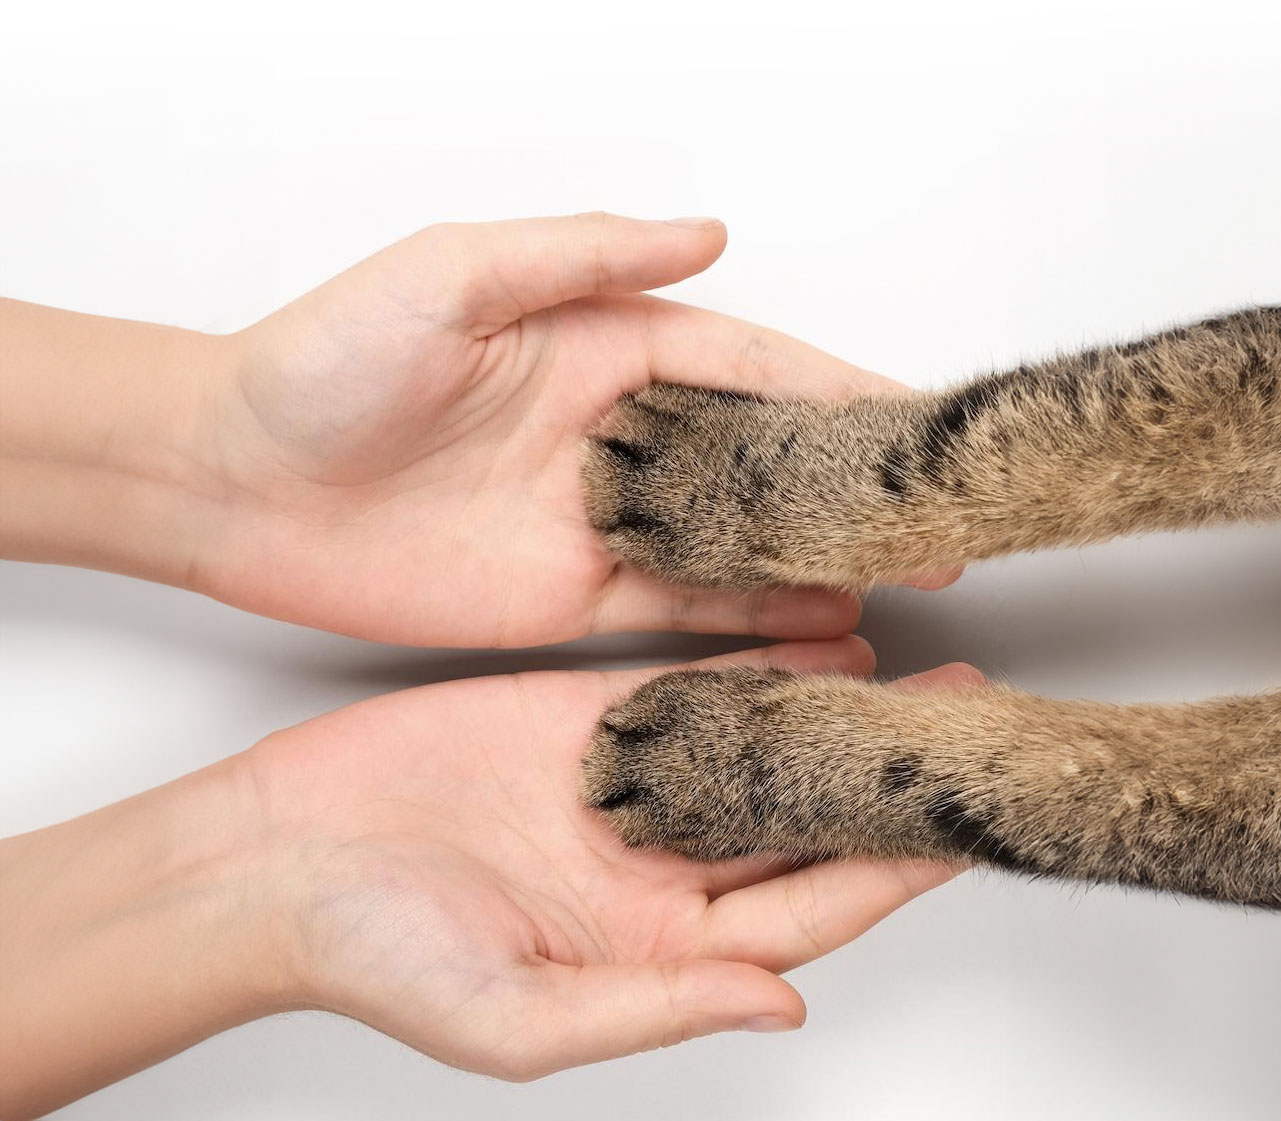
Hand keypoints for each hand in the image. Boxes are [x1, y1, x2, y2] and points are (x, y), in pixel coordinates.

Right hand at [0, 639, 976, 1115]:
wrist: (277, 859)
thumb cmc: (377, 955)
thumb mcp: (520, 1015)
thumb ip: (658, 1004)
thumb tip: (786, 1008)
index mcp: (658, 943)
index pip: (810, 905)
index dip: (894, 869)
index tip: (967, 823)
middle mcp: (657, 861)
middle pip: (803, 815)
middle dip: (886, 773)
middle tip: (973, 718)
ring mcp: (625, 779)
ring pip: (760, 740)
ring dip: (834, 707)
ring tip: (919, 665)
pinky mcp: (580, 713)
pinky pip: (687, 682)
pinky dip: (751, 661)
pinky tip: (811, 634)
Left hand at [204, 213, 954, 644]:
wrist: (234, 481)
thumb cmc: (325, 363)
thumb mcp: (452, 275)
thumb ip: (583, 254)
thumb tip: (709, 232)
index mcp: (600, 347)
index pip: (746, 364)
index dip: (833, 388)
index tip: (911, 417)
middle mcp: (613, 436)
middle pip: (755, 463)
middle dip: (843, 491)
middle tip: (932, 523)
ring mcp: (596, 522)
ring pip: (731, 546)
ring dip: (812, 564)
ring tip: (901, 585)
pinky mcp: (566, 597)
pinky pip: (675, 613)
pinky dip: (744, 626)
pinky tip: (811, 633)